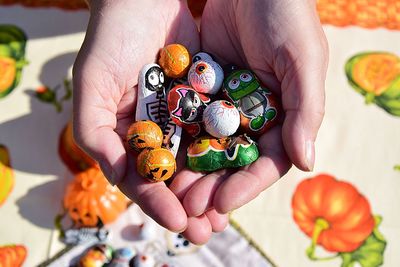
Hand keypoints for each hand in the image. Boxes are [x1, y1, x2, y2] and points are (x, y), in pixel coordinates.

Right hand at [73, 0, 227, 243]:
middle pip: (177, 174)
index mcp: (131, 133)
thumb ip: (96, 134)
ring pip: (202, 157)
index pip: (145, 176)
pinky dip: (232, 149)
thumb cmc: (110, 37)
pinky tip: (243, 170)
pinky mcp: (210, 96)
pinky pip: (223, 126)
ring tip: (227, 212)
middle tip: (208, 230)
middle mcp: (160, 128)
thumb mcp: (92, 84)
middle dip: (193, 202)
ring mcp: (187, 114)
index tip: (178, 220)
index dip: (159, 201)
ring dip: (215, 185)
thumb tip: (122, 180)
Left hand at [170, 0, 327, 236]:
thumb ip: (305, 110)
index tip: (223, 204)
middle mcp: (251, 115)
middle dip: (211, 188)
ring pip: (204, 147)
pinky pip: (185, 120)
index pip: (266, 162)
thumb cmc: (285, 14)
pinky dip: (174, 141)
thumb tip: (306, 163)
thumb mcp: (302, 58)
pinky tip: (160, 159)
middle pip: (231, 162)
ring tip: (171, 196)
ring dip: (189, 173)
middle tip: (191, 211)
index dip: (246, 186)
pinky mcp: (198, 89)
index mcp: (282, 115)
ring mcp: (223, 104)